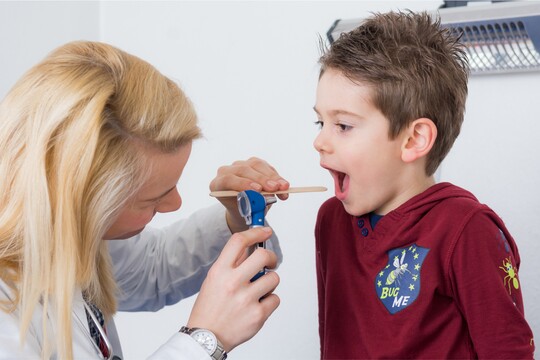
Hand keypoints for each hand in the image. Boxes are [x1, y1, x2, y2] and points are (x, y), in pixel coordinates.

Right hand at [187, 227, 279, 351]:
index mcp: (219, 271)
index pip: (239, 241)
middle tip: (270, 263)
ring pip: (273, 278)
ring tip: (258, 290)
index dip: (255, 232)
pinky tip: (258, 305)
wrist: (206, 338)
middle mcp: (233, 283)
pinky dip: (270, 301)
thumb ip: (232, 264)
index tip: (265, 231)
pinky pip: (275, 298)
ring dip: (269, 282)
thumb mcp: (214, 280)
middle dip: (271, 257)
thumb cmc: (210, 308)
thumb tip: (252, 249)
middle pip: (263, 255)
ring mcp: (246, 299)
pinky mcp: (258, 314)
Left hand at [209, 157, 288, 232]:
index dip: (243, 183)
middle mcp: (226, 171)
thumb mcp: (244, 211)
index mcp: (218, 185)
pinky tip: (283, 184)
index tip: (258, 190)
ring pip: (256, 165)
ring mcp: (239, 165)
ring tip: (283, 187)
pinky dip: (275, 175)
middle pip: (244, 170)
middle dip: (262, 180)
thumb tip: (265, 198)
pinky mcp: (251, 163)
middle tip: (275, 188)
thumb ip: (252, 204)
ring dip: (272, 176)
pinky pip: (264, 165)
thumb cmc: (241, 210)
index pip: (228, 180)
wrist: (242, 207)